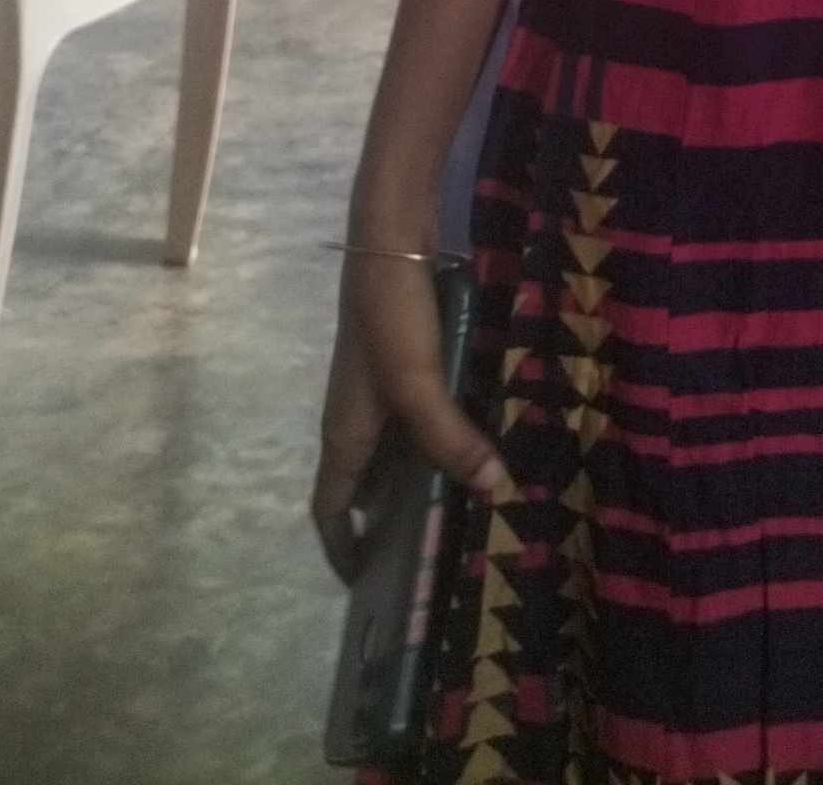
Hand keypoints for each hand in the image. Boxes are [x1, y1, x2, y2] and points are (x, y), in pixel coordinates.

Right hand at [310, 253, 509, 582]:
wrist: (390, 239)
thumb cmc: (391, 319)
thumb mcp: (419, 385)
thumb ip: (451, 439)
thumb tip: (493, 491)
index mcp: (344, 434)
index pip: (329, 509)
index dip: (342, 548)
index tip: (366, 583)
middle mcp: (353, 417)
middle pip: (362, 485)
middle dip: (389, 520)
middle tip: (435, 548)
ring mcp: (375, 387)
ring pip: (391, 450)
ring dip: (417, 476)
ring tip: (463, 500)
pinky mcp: (400, 360)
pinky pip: (411, 417)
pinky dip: (433, 437)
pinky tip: (472, 436)